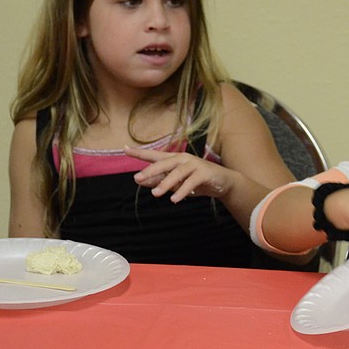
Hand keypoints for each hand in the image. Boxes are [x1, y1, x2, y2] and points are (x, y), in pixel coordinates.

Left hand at [125, 147, 240, 202]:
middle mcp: (183, 159)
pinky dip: (183, 191)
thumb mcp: (176, 183)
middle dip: (150, 170)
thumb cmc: (197, 181)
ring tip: (156, 194)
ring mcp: (194, 164)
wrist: (223, 183)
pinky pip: (191, 181)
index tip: (125, 149)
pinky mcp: (204, 172)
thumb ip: (159, 181)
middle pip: (164, 162)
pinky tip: (175, 199)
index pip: (154, 155)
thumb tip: (139, 181)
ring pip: (177, 173)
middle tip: (138, 178)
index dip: (140, 153)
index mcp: (174, 159)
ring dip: (166, 183)